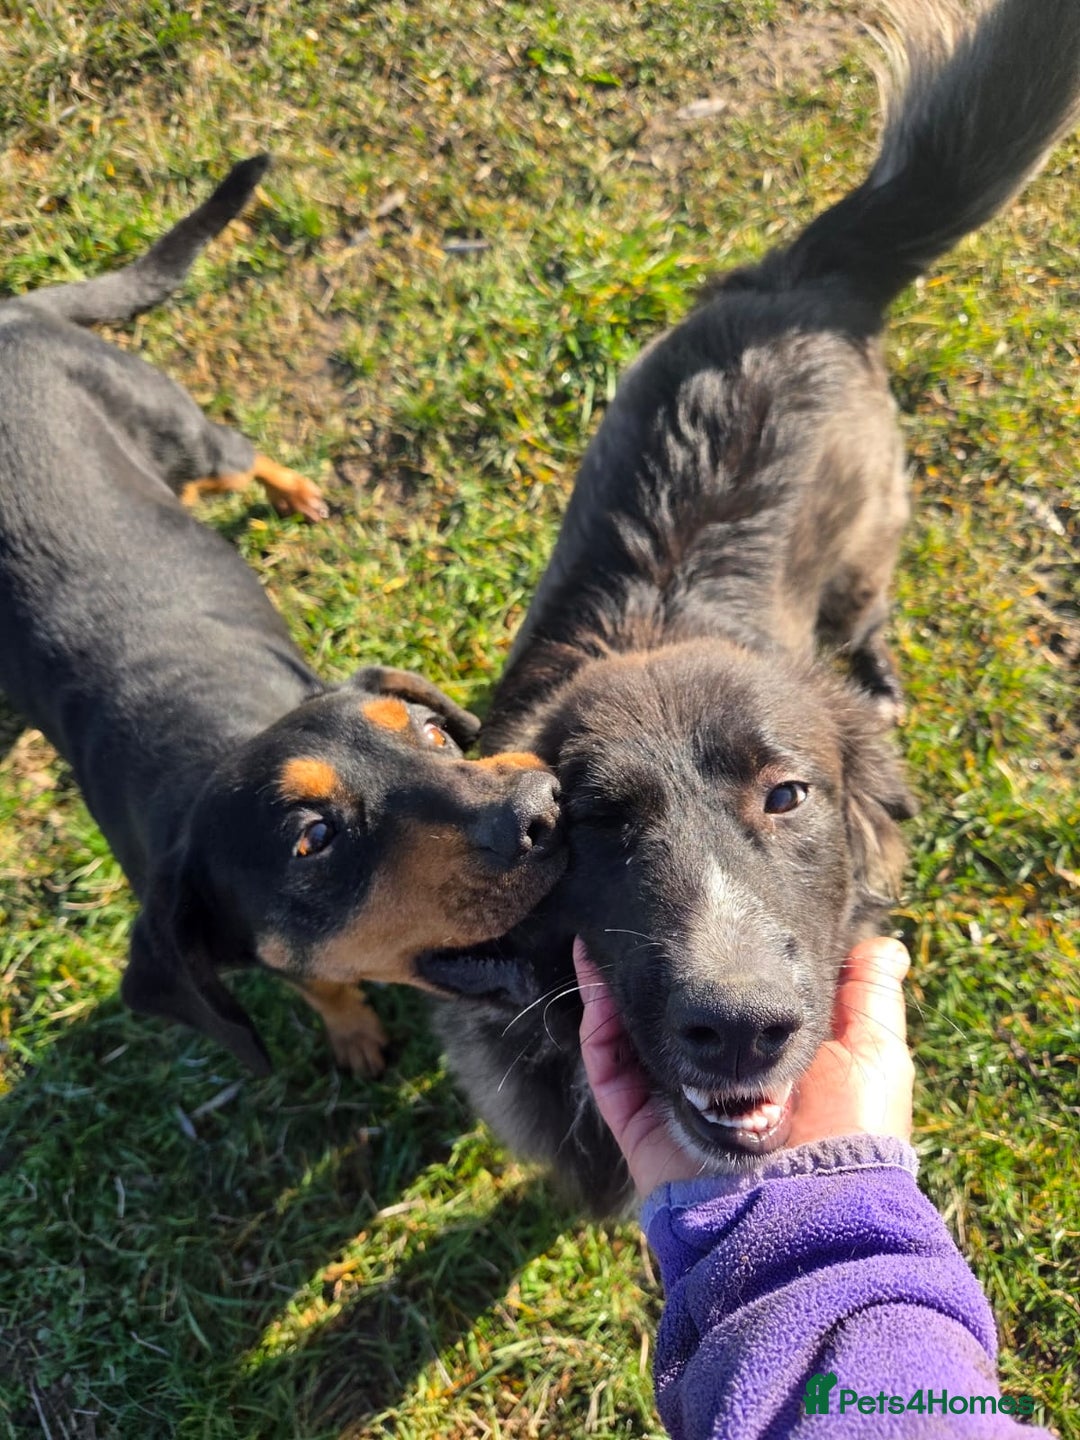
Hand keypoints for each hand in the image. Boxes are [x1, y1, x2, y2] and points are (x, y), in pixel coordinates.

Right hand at [574, 935, 913, 1198]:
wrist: (813, 1207)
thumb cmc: (851, 1131)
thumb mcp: (875, 1054)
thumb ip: (869, 998)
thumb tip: (885, 943)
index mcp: (767, 1072)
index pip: (728, 1014)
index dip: (709, 972)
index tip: (697, 922)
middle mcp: (718, 1088)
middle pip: (672, 1025)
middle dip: (652, 980)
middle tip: (639, 929)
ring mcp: (675, 1107)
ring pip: (630, 1040)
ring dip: (611, 991)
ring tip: (601, 942)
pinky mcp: (641, 1127)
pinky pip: (607, 1070)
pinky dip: (596, 1026)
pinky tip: (596, 981)